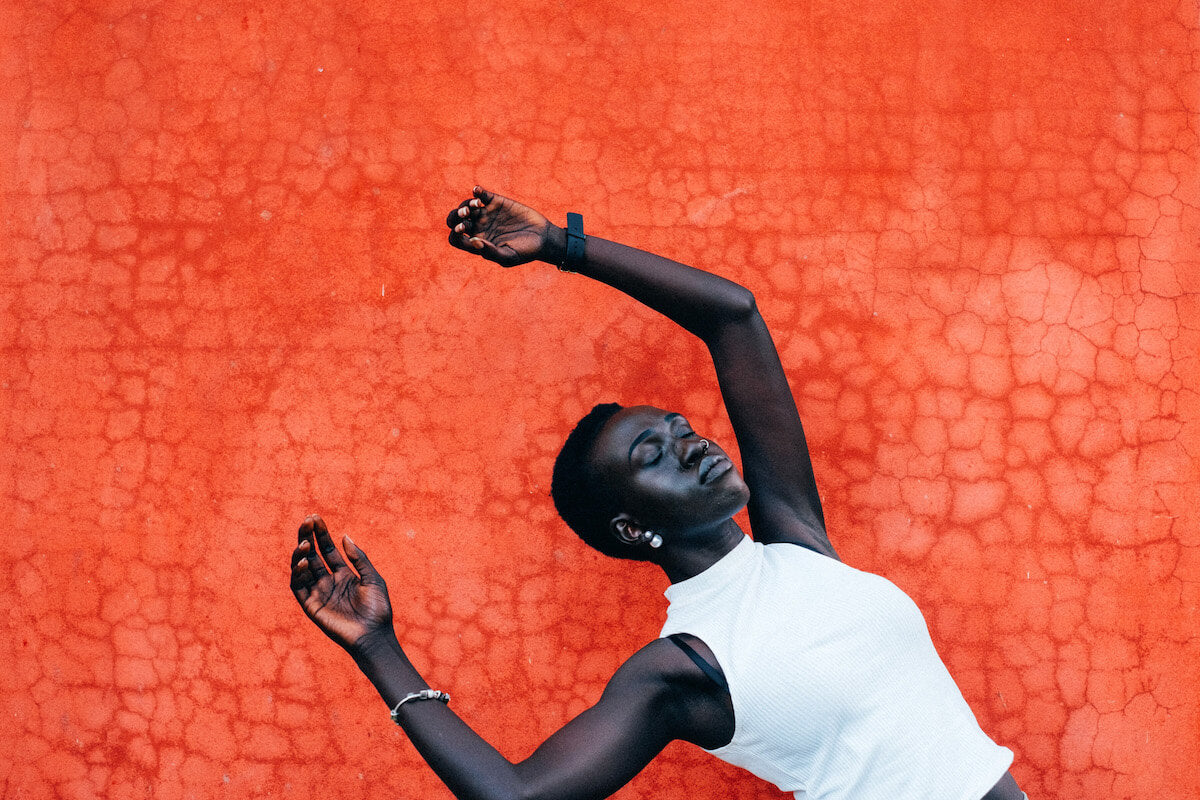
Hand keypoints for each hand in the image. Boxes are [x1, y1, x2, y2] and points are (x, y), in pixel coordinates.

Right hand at [289, 515, 393, 651]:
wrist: (374, 636)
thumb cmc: (378, 609)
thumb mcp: (373, 578)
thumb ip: (359, 558)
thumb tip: (344, 536)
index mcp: (343, 574)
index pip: (327, 549)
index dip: (321, 534)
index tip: (315, 517)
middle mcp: (328, 582)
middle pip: (313, 555)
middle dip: (308, 538)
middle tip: (306, 522)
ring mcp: (319, 593)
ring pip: (302, 569)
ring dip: (301, 554)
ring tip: (306, 543)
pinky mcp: (311, 606)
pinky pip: (299, 587)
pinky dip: (298, 574)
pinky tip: (304, 561)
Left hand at [445, 186, 560, 266]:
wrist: (543, 238)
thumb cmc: (525, 252)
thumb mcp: (508, 257)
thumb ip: (490, 252)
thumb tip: (473, 241)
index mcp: (477, 243)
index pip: (456, 239)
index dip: (455, 235)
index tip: (464, 231)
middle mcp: (479, 228)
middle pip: (455, 220)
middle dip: (456, 217)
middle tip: (466, 216)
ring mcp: (486, 214)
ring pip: (465, 206)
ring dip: (466, 204)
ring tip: (476, 205)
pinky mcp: (496, 202)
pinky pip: (480, 194)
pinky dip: (477, 191)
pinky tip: (478, 192)